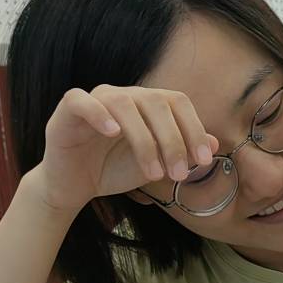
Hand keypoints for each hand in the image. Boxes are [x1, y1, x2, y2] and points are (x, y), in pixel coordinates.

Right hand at [34, 85, 219, 212]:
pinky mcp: (68, 110)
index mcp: (146, 105)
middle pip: (155, 102)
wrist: (74, 186)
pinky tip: (114, 133)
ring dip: (144, 140)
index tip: (203, 160)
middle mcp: (124, 97)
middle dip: (173, 140)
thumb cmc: (113, 170)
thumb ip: (181, 153)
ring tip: (153, 174)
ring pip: (124, 103)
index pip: (177, 103)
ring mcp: (95, 99)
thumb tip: (214, 142)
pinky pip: (81, 101)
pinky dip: (98, 114)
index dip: (193, 128)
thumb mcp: (155, 165)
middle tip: (179, 175)